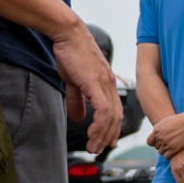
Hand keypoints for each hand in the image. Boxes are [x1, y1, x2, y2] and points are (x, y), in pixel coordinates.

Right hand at [52, 20, 122, 152]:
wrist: (68, 33)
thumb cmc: (70, 53)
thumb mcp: (73, 80)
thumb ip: (78, 99)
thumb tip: (78, 118)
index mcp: (107, 83)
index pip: (115, 111)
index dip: (112, 128)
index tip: (106, 141)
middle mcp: (110, 84)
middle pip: (116, 117)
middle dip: (107, 136)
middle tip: (97, 149)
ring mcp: (104, 83)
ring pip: (110, 116)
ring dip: (102, 134)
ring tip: (93, 146)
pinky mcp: (95, 82)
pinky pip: (103, 109)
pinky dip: (99, 124)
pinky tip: (92, 133)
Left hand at [149, 110, 183, 157]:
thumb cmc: (180, 120)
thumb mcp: (166, 122)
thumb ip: (159, 129)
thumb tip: (155, 135)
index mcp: (156, 130)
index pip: (149, 142)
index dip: (154, 143)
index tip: (160, 142)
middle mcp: (159, 137)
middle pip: (157, 147)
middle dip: (162, 146)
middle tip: (170, 144)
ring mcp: (166, 143)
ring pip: (161, 152)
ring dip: (166, 151)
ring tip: (173, 147)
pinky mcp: (173, 149)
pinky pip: (167, 156)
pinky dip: (170, 155)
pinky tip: (175, 152)